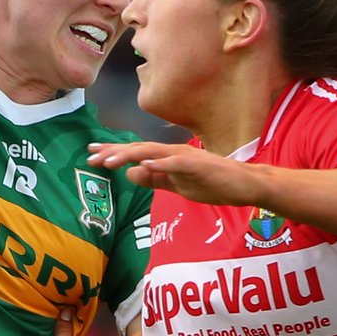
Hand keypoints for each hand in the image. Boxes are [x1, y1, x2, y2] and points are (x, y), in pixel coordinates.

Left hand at [87, 141, 255, 206]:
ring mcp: (187, 158)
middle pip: (138, 149)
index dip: (113, 153)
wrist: (245, 186)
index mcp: (168, 157)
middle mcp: (174, 152)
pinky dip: (161, 163)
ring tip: (110, 160)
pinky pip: (177, 164)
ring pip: (153, 153)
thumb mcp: (178, 185)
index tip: (92, 154)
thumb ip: (156, 180)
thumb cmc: (214, 184)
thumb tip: (132, 174)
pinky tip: (145, 164)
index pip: (136, 153)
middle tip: (91, 156)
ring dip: (130, 155)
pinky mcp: (200, 166)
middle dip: (114, 152)